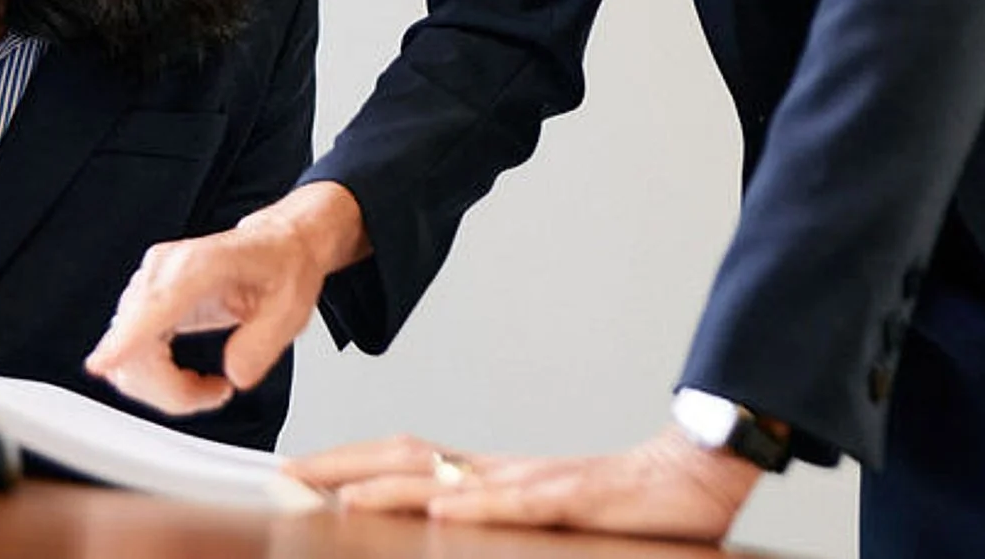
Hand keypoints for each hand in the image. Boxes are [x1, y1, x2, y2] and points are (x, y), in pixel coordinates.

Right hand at [85, 181, 365, 414]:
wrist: (277, 243)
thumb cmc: (282, 265)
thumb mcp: (291, 308)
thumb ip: (260, 345)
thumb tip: (234, 374)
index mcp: (200, 265)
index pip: (153, 305)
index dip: (125, 339)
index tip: (102, 365)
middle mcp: (165, 270)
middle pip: (134, 343)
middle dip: (167, 389)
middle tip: (214, 394)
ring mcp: (150, 284)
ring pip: (128, 354)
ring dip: (163, 386)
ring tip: (208, 385)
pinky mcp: (146, 301)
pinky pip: (132, 351)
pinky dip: (157, 376)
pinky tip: (187, 376)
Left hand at [291, 427, 759, 542]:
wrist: (694, 472)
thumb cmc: (620, 502)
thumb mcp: (542, 514)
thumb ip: (491, 518)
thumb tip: (433, 526)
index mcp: (492, 475)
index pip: (407, 459)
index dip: (350, 461)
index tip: (298, 471)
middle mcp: (502, 472)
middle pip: (409, 458)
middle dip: (345, 466)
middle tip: (290, 473)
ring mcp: (536, 483)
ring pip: (450, 476)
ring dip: (390, 486)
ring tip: (338, 494)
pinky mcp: (573, 499)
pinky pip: (518, 501)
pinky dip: (475, 504)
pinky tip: (443, 509)